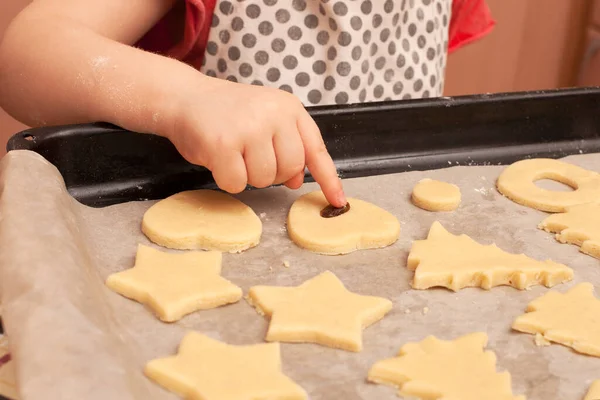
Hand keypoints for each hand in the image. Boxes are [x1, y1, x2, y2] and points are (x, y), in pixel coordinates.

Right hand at [167, 76, 346, 206]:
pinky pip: (237, 184)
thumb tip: (297, 180)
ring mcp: (249, 127)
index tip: (338, 200)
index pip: (315, 148)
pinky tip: (217, 159)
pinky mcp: (224, 144)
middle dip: (270, 173)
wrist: (183, 97)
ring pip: (264, 179)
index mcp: (289, 107)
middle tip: (249, 156)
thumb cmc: (225, 114)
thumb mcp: (264, 122)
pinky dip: (227, 180)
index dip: (328, 178)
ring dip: (247, 176)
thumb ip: (286, 147)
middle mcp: (274, 114)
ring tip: (232, 152)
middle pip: (289, 169)